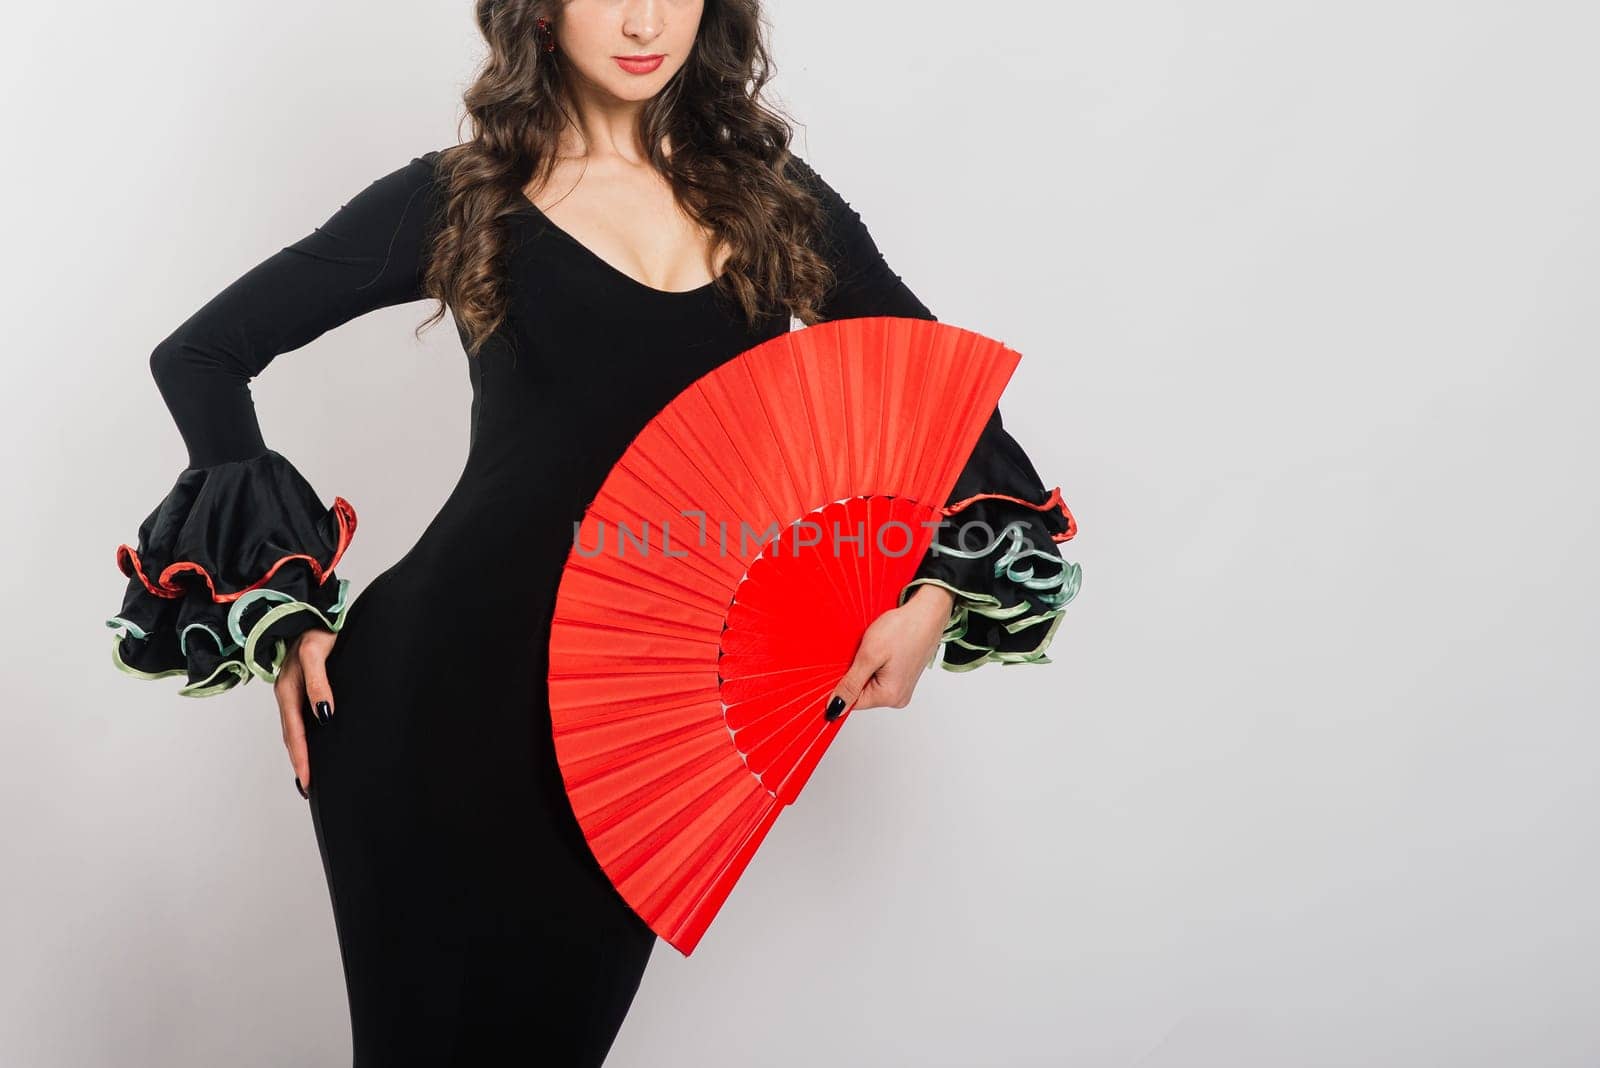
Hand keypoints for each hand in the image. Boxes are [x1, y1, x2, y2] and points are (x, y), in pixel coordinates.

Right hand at [274, 626, 338, 798]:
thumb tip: (324, 714)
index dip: (301, 757)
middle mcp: (286, 691)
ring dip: (299, 750)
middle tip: (307, 787)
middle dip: (299, 761)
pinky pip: (298, 716)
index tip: (307, 780)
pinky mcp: (299, 683)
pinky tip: (312, 741)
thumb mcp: (317, 652)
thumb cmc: (316, 627)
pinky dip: (302, 734)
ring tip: (307, 773)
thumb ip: (318, 683)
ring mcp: (291, 688)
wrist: (312, 607)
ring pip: (293, 727)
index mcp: (287, 688)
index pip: (294, 732)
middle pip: (291, 735)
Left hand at [824, 584, 954, 719]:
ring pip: (870, 683)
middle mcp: (898, 697)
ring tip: (875, 648)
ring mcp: (902, 688)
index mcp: (890, 696)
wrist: (927, 612)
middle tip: (863, 651)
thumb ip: (851, 684)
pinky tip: (881, 649)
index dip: (841, 683)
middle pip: (861, 693)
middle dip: (855, 673)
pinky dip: (875, 663)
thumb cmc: (903, 629)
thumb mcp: (869, 655)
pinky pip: (880, 676)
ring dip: (865, 666)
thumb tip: (835, 709)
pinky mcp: (904, 677)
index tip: (844, 664)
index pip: (852, 702)